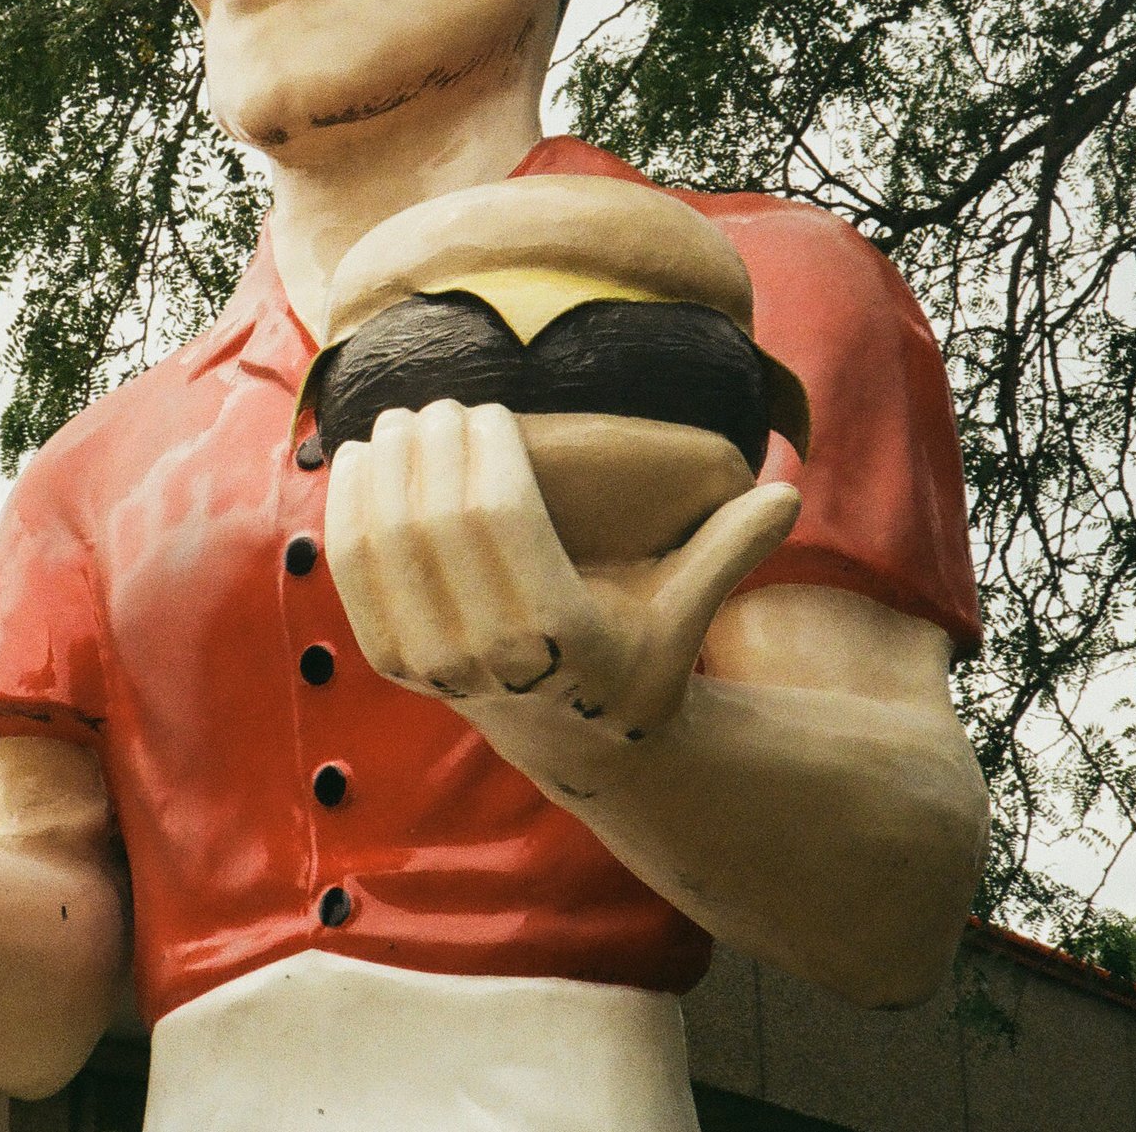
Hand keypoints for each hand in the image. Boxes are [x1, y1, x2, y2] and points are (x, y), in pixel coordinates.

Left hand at [324, 400, 799, 789]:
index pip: (499, 515)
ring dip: (386, 468)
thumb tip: (787, 492)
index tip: (489, 407)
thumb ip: (726, 551)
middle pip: (435, 519)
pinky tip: (355, 461)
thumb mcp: (685, 612)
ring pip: (385, 540)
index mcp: (556, 631)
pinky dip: (347, 509)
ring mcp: (428, 663)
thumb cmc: (634, 654)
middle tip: (443, 402)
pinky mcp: (389, 661)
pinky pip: (352, 570)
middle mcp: (484, 654)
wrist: (570, 734)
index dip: (483, 448)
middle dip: (433, 446)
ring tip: (402, 420)